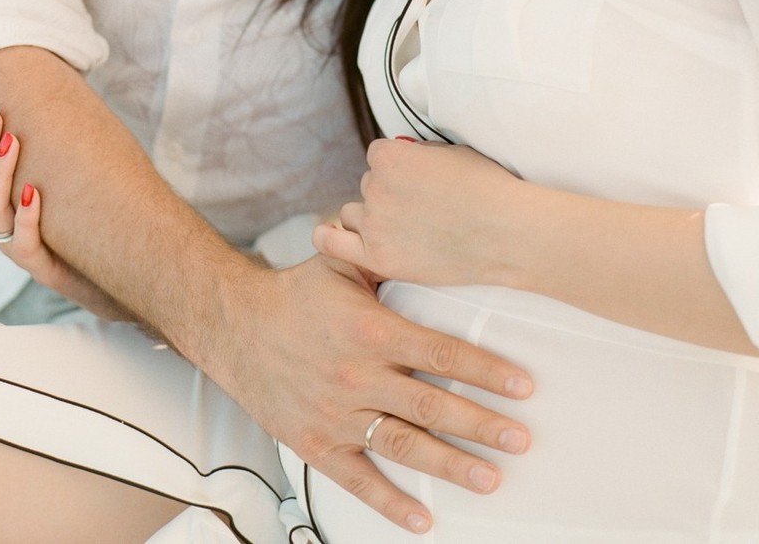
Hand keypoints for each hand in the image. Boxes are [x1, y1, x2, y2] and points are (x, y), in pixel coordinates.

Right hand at [0, 96, 132, 320]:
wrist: (112, 270)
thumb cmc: (83, 219)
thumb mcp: (60, 179)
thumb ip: (48, 148)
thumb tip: (53, 98)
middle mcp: (0, 223)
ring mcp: (16, 246)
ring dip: (0, 172)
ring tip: (12, 140)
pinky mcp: (40, 265)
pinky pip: (24, 242)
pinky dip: (26, 215)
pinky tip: (33, 192)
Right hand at [219, 251, 532, 534]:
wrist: (235, 326)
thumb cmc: (296, 294)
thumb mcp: (343, 265)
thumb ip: (386, 260)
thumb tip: (430, 243)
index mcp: (371, 330)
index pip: (441, 354)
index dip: (486, 371)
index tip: (523, 386)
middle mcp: (357, 375)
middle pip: (432, 406)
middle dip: (483, 425)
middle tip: (521, 439)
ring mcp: (337, 414)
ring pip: (403, 445)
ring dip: (451, 465)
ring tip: (491, 478)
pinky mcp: (316, 443)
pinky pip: (358, 479)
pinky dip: (391, 503)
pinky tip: (424, 518)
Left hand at [313, 138, 518, 288]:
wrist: (507, 232)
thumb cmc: (487, 188)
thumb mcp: (452, 152)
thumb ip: (418, 153)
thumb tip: (403, 154)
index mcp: (390, 156)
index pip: (378, 157)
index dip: (399, 170)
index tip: (418, 183)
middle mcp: (375, 186)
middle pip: (368, 187)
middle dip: (389, 195)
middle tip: (422, 210)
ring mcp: (375, 224)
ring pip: (354, 214)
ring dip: (371, 218)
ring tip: (402, 230)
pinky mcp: (379, 257)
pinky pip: (333, 244)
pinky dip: (330, 239)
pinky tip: (331, 237)